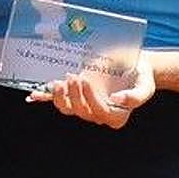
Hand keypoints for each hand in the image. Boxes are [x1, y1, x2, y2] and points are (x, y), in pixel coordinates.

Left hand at [28, 54, 154, 127]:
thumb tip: (115, 100)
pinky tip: (33, 96)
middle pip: (80, 111)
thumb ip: (135, 97)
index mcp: (116, 115)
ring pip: (67, 108)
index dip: (90, 99)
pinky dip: (44, 98)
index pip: (99, 112)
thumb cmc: (141, 74)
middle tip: (74, 76)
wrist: (134, 62)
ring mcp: (85, 102)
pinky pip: (58, 99)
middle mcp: (98, 112)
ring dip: (59, 97)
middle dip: (74, 95)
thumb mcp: (145, 85)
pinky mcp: (76, 92)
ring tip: (60, 82)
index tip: (87, 80)